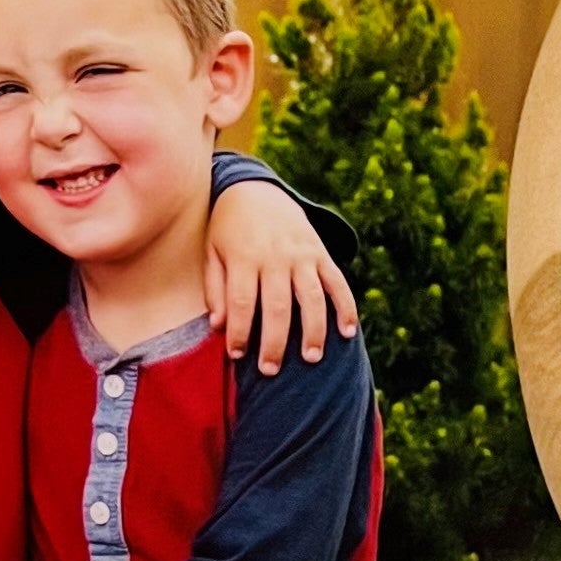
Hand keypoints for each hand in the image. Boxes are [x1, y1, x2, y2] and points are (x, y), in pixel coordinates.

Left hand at [206, 183, 358, 375]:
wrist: (256, 189)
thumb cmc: (228, 229)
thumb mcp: (212, 252)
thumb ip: (215, 288)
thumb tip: (219, 326)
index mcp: (245, 257)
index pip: (242, 302)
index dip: (240, 332)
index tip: (237, 355)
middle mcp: (275, 257)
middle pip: (277, 306)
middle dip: (275, 342)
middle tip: (270, 371)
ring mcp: (302, 255)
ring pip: (311, 298)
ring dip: (313, 330)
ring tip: (311, 358)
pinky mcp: (320, 253)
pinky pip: (337, 282)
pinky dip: (346, 306)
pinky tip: (348, 331)